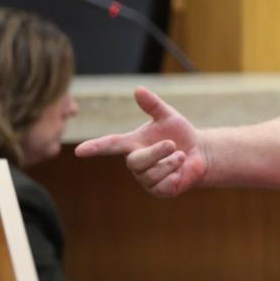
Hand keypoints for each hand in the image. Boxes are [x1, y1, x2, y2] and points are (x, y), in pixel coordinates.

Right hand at [74, 87, 207, 196]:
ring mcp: (145, 179)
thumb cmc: (179, 134)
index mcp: (132, 144)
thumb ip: (153, 105)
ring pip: (151, 174)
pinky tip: (181, 169)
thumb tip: (138, 89)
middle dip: (156, 152)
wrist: (200, 153)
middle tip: (173, 144)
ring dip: (171, 162)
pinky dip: (176, 173)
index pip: (110, 145)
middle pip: (135, 161)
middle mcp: (135, 162)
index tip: (79, 151)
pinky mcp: (159, 190)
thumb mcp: (168, 116)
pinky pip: (163, 185)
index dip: (95, 147)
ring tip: (181, 155)